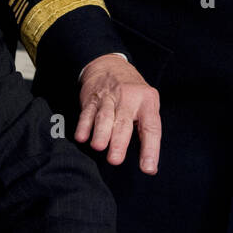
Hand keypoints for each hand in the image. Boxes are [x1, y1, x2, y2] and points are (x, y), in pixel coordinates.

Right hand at [75, 53, 160, 173]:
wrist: (109, 64)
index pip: (151, 127)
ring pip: (104, 116)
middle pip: (124, 122)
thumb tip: (148, 164)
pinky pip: (87, 112)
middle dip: (119, 141)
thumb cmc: (133, 93)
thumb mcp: (147, 103)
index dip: (150, 149)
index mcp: (147, 101)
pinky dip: (83, 125)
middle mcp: (129, 98)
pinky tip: (81, 137)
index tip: (148, 168)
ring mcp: (109, 97)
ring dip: (101, 132)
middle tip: (115, 160)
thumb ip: (145, 128)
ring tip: (98, 148)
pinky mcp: (91, 98)